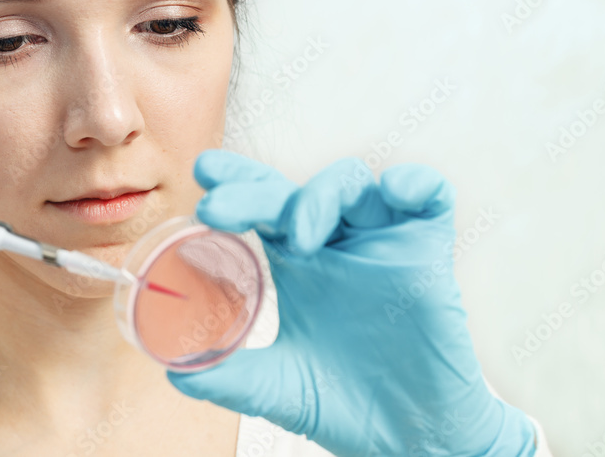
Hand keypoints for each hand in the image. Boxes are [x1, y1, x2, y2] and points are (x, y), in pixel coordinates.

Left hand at [166, 150, 535, 455]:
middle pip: (294, 190)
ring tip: (301, 235)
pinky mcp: (429, 252)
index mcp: (296, 262)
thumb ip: (229, 377)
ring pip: (352, 182)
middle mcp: (336, 242)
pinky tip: (394, 190)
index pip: (261, 205)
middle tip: (218, 206)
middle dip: (254, 188)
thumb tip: (175, 371)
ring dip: (320, 194)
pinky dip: (414, 184)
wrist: (409, 438)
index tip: (203, 173)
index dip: (235, 182)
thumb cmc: (345, 406)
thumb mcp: (277, 388)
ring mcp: (382, 242)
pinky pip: (430, 197)